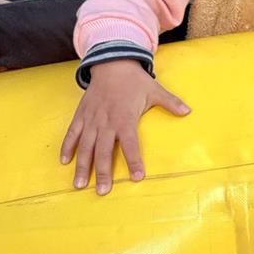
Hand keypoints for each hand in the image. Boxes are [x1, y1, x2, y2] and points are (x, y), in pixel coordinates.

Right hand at [60, 59, 190, 194]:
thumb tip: (188, 111)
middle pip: (104, 151)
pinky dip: (67, 147)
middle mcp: (106, 121)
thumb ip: (170, 103)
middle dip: (103, 173)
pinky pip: (72, 133)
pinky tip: (64, 162)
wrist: (112, 62)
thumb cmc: (134, 80)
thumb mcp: (155, 90)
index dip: (134, 160)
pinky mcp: (81, 115)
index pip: (131, 144)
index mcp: (125, 118)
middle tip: (102, 192)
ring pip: (85, 146)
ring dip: (82, 166)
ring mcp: (92, 119)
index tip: (137, 177)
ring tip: (79, 185)